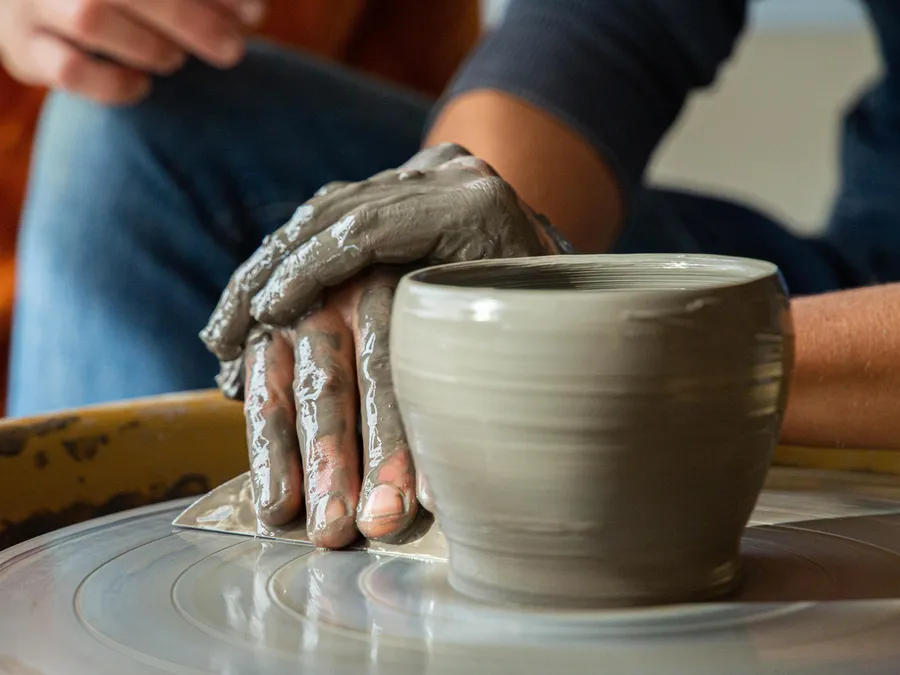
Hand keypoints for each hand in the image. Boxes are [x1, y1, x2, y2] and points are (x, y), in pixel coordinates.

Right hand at [0, 0, 264, 104]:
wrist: (34, 6)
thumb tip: (252, 13)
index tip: (253, 15)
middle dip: (191, 19)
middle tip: (232, 50)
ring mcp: (31, 1)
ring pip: (92, 17)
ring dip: (151, 46)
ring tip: (172, 57)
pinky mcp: (22, 49)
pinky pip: (70, 69)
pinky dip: (116, 83)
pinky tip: (140, 84)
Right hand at [201, 144, 569, 545]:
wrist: (574, 266)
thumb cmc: (556, 325)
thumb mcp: (530, 344)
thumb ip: (478, 380)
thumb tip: (427, 497)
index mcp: (476, 208)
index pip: (374, 229)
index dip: (314, 271)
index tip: (267, 315)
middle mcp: (444, 177)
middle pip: (337, 219)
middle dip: (272, 277)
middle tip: (224, 338)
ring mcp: (421, 174)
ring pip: (323, 212)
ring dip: (265, 270)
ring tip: (224, 331)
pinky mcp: (404, 188)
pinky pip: (332, 218)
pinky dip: (286, 263)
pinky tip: (252, 307)